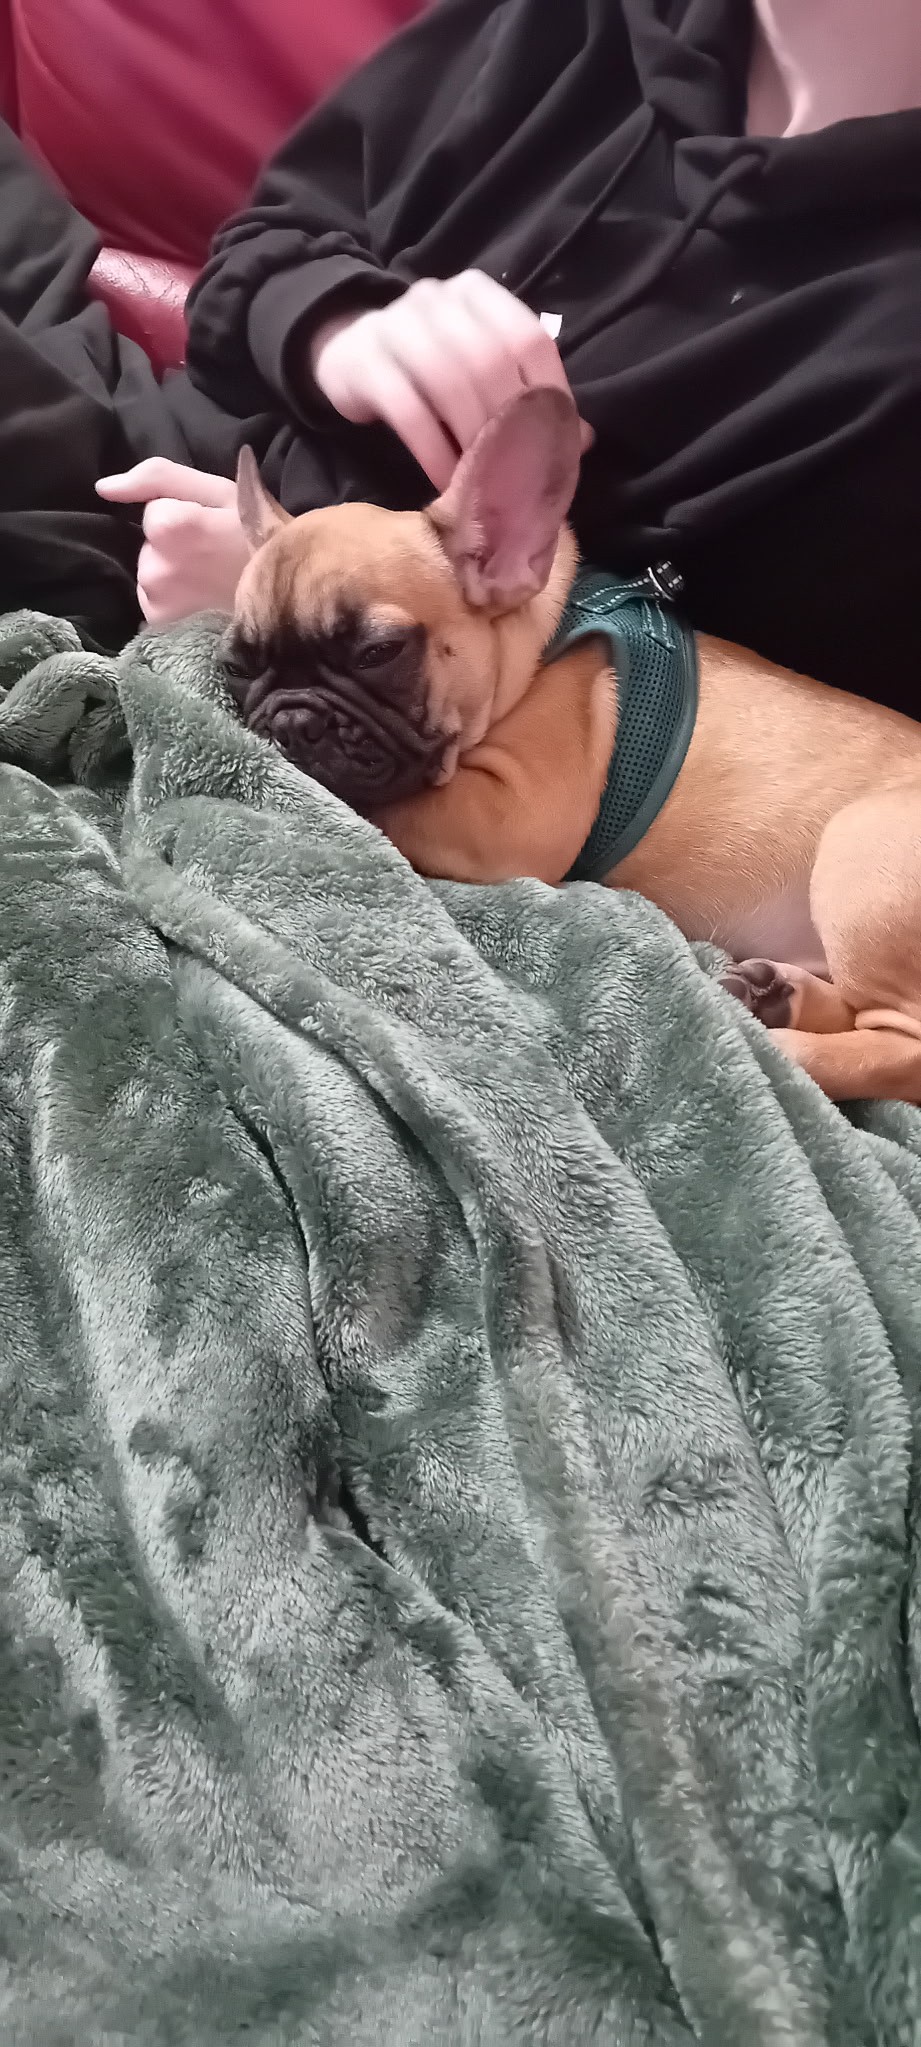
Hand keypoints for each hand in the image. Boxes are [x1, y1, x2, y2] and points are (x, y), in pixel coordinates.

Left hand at [96, 460, 250, 621]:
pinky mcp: (161, 627)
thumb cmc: (259, 538)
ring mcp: (157, 602)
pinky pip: (155, 603)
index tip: (212, 530)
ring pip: (151, 575)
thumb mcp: (218, 491)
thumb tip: (103, 487)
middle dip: (174, 548)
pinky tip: (204, 603)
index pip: (153, 513)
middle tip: (215, 558)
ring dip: (173, 576)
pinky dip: (175, 602)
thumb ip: (157, 477)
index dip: (182, 516)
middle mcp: (155, 568)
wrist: (295, 599)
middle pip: (149, 546)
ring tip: (212, 582)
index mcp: (168, 526)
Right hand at [309, 270, 592, 491]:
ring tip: (483, 482)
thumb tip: (580, 440)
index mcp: (477, 294)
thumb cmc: (425, 370)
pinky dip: (433, 451)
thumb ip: (525, 394)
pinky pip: (408, 411)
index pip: (529, 338)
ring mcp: (396, 326)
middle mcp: (437, 300)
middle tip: (517, 471)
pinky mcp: (364, 363)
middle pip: (489, 360)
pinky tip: (445, 481)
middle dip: (508, 423)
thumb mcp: (476, 371)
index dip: (550, 393)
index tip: (555, 443)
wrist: (346, 353)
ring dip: (472, 439)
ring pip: (449, 382)